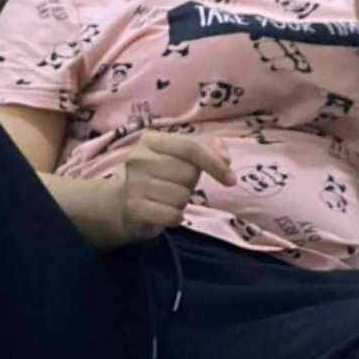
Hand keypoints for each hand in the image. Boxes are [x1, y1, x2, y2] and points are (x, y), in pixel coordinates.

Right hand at [118, 131, 235, 242]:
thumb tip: (225, 158)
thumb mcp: (181, 155)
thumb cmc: (161, 175)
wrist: (127, 203)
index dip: (215, 163)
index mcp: (151, 140)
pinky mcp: (135, 208)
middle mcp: (138, 159)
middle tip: (176, 185)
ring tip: (167, 199)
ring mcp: (134, 184)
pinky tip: (165, 213)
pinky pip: (173, 215)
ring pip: (182, 196)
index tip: (230, 179)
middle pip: (188, 172)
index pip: (191, 147)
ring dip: (182, 202)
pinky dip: (175, 217)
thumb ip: (206, 147)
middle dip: (191, 183)